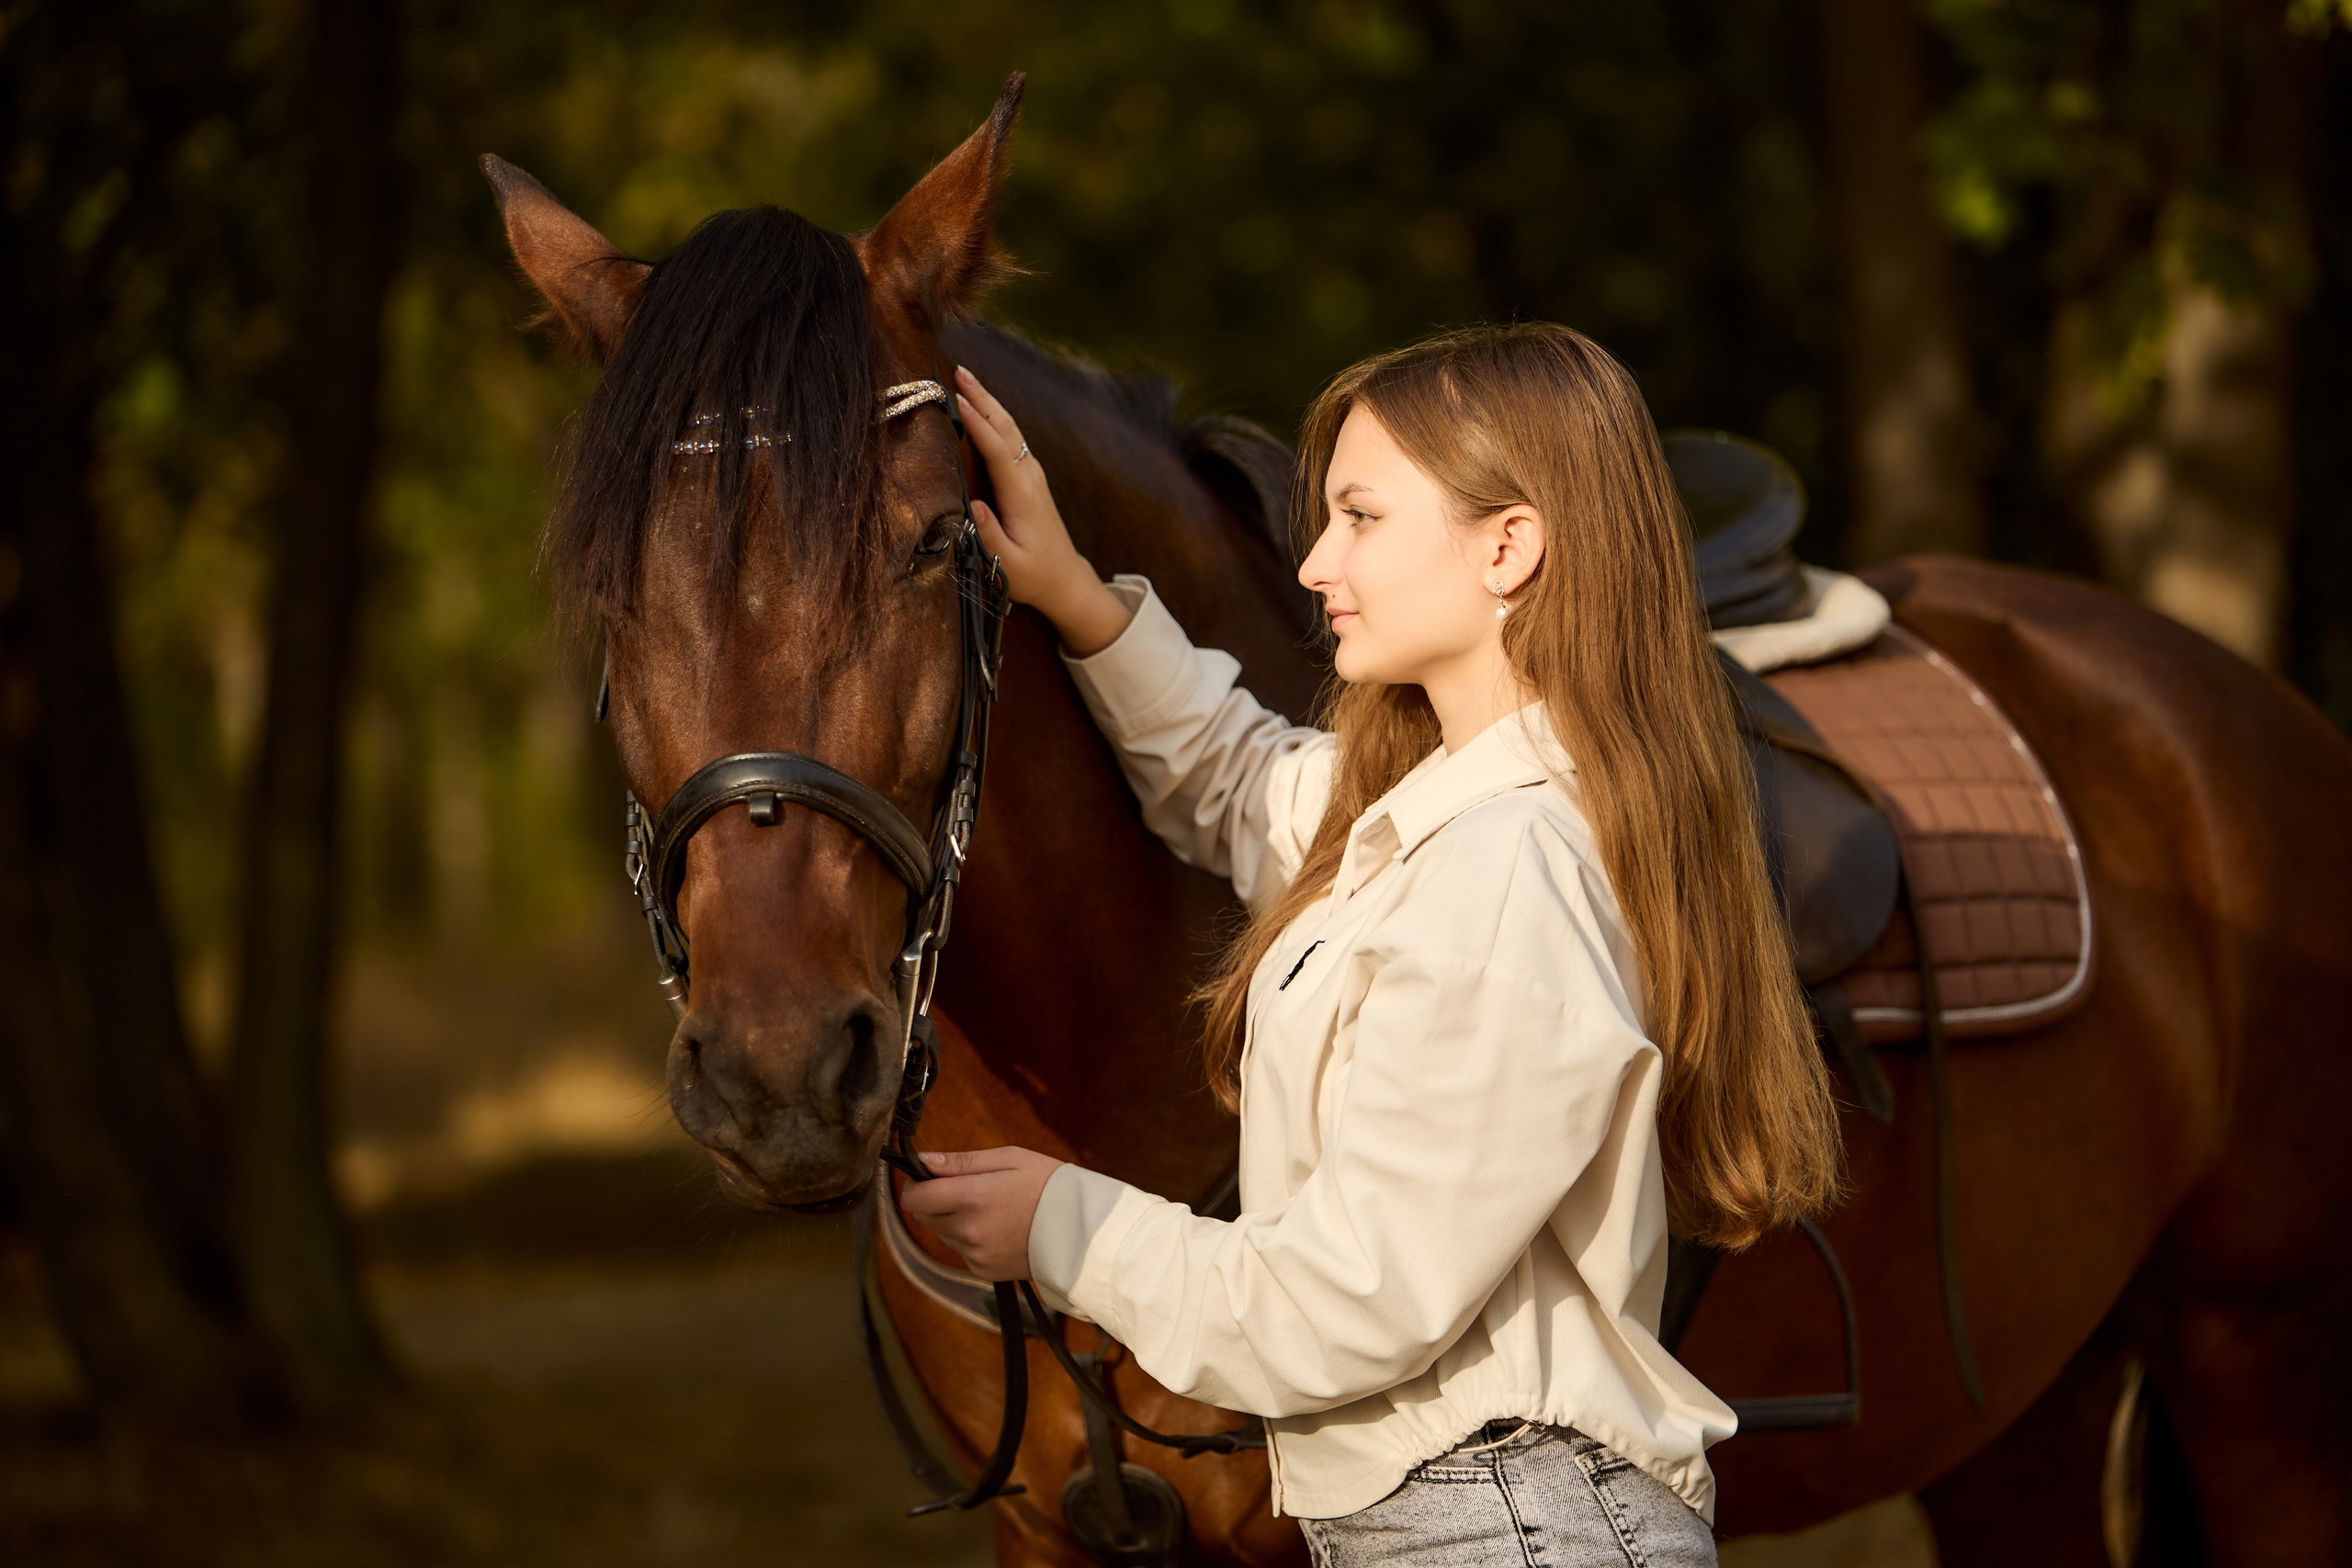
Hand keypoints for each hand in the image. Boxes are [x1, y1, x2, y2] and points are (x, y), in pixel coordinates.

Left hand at [896, 1145, 1065, 1281]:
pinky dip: (970, 1239)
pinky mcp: (984, 1271)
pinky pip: (962, 1251)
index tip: (929, 1177)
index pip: (914, 1199)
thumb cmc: (1048, 1185)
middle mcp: (967, 1230)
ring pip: (942, 1234)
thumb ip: (962, 1162)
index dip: (916, 1185)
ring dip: (953, 1220)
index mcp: (971, 1197)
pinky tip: (998, 1228)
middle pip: (924, 1217)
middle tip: (967, 1189)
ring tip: (989, 1208)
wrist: (1083, 1230)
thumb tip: (924, 1162)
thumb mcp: (1009, 1158)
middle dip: (935, 1201)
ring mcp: (975, 1254)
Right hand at [954, 366, 1134, 655]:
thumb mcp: (1008, 564)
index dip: (977, 423)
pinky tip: (982, 405)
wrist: (1065, 578)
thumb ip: (989, 536)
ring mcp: (1033, 473)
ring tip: (966, 377)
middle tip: (959, 370)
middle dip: (983, 397)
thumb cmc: (1033, 575)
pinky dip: (994, 416)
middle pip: (1006, 428)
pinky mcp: (1030, 476)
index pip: (998, 450)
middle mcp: (1030, 477)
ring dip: (988, 401)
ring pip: (1010, 428)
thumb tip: (975, 506)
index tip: (957, 398)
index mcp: (1022, 495)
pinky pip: (1011, 437)